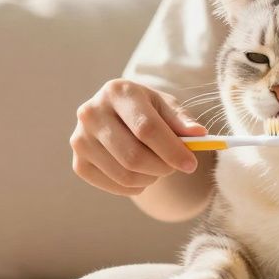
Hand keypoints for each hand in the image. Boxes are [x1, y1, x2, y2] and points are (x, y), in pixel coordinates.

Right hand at [70, 79, 206, 196]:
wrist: (116, 117)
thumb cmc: (146, 110)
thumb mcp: (166, 107)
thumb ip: (182, 120)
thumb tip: (199, 134)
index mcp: (117, 91)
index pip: (146, 128)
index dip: (172, 150)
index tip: (191, 164)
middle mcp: (91, 112)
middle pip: (133, 156)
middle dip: (162, 167)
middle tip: (174, 167)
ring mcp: (80, 139)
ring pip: (124, 175)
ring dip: (151, 178)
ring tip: (157, 168)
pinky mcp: (78, 163)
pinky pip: (114, 186)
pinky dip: (135, 187)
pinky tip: (140, 174)